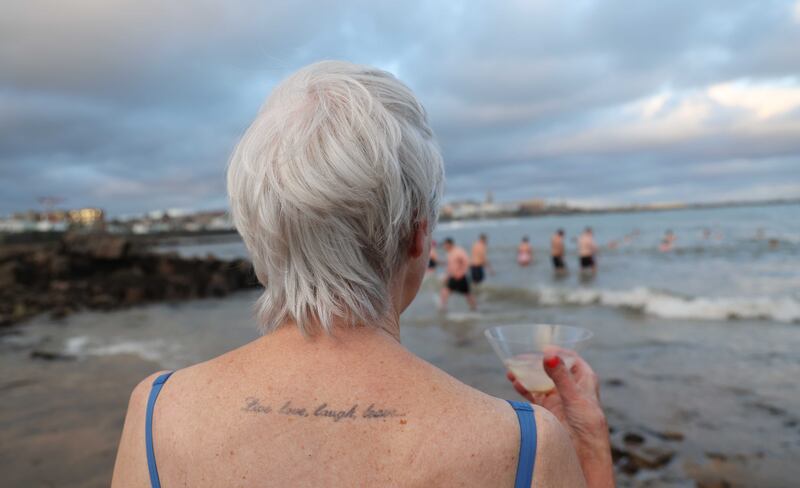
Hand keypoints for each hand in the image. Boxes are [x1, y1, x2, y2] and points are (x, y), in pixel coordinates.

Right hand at [507, 351, 613, 487]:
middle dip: (536, 362)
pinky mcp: (548, 410)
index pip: (571, 359)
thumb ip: (560, 377)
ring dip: (526, 374)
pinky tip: (515, 383)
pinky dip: (523, 388)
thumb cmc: (588, 425)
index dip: (558, 351)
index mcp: (584, 380)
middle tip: (520, 356)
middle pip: (551, 368)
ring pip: (540, 381)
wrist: (584, 454)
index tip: (542, 347)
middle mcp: (570, 387)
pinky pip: (533, 395)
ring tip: (511, 369)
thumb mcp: (574, 397)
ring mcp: (558, 398)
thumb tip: (549, 356)